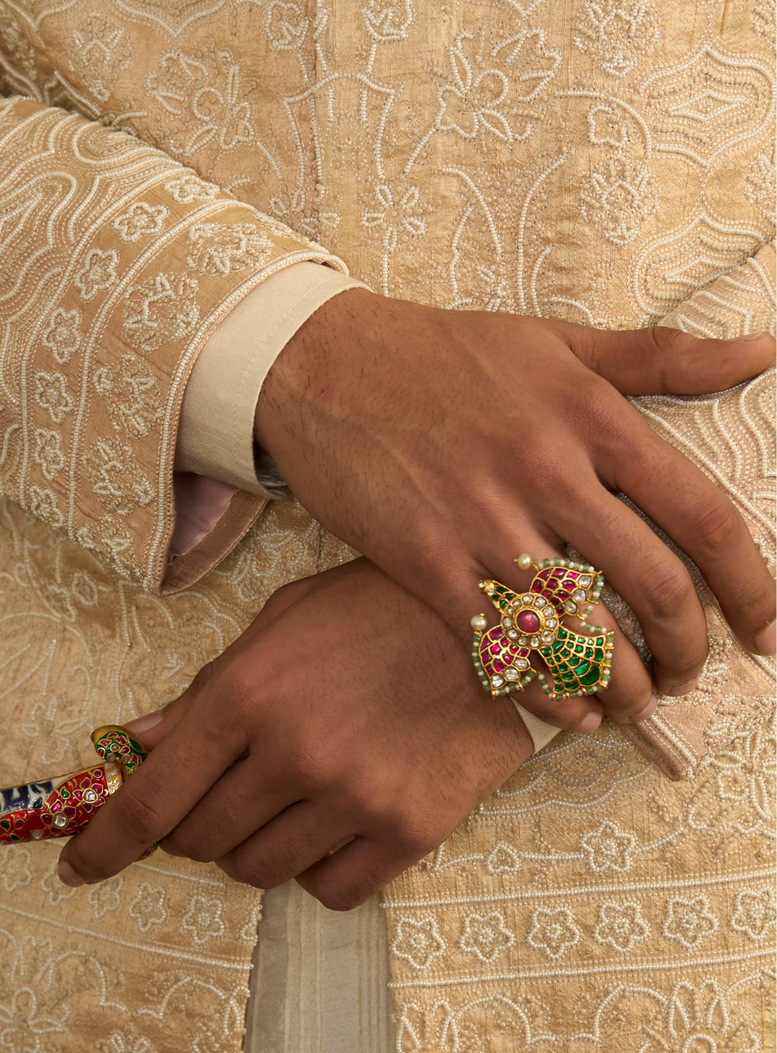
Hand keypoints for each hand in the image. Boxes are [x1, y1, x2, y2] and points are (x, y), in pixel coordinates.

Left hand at [58, 559, 532, 908]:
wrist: (496, 614)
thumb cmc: (372, 607)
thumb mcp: (276, 626)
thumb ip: (203, 693)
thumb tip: (135, 743)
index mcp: (245, 694)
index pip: (154, 797)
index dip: (105, 843)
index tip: (79, 869)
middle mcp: (292, 753)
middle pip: (202, 842)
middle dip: (191, 831)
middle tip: (216, 801)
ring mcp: (354, 797)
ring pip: (261, 870)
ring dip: (253, 848)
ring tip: (284, 802)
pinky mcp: (411, 829)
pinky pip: (332, 890)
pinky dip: (317, 869)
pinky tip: (334, 825)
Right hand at [254, 291, 776, 730]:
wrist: (320, 364)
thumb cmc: (439, 352)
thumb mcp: (555, 337)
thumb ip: (661, 354)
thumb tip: (766, 348)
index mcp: (590, 414)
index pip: (702, 514)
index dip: (752, 584)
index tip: (767, 629)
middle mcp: (546, 471)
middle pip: (653, 586)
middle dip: (689, 649)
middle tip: (691, 673)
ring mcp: (482, 522)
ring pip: (580, 631)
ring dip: (624, 686)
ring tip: (638, 705)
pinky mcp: (424, 563)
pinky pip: (502, 649)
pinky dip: (548, 697)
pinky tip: (572, 715)